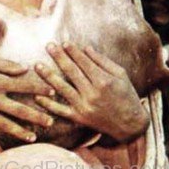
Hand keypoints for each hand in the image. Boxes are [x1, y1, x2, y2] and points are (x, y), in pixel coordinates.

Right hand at [0, 52, 54, 152]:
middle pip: (20, 110)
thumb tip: (25, 68)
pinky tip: (0, 152)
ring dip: (21, 132)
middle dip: (37, 116)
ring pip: (6, 126)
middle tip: (50, 121)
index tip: (52, 92)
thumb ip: (6, 64)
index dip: (40, 89)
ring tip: (33, 137)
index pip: (24, 86)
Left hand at [34, 43, 149, 142]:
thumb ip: (102, 61)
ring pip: (62, 89)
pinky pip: (60, 110)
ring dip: (48, 76)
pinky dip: (48, 104)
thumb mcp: (120, 75)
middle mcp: (93, 94)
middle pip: (71, 72)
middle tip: (48, 46)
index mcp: (104, 82)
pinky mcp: (79, 118)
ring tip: (37, 65)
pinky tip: (37, 96)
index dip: (73, 51)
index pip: (84, 62)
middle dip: (59, 57)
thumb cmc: (127, 96)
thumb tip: (85, 47)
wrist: (131, 125)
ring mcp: (84, 107)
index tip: (64, 42)